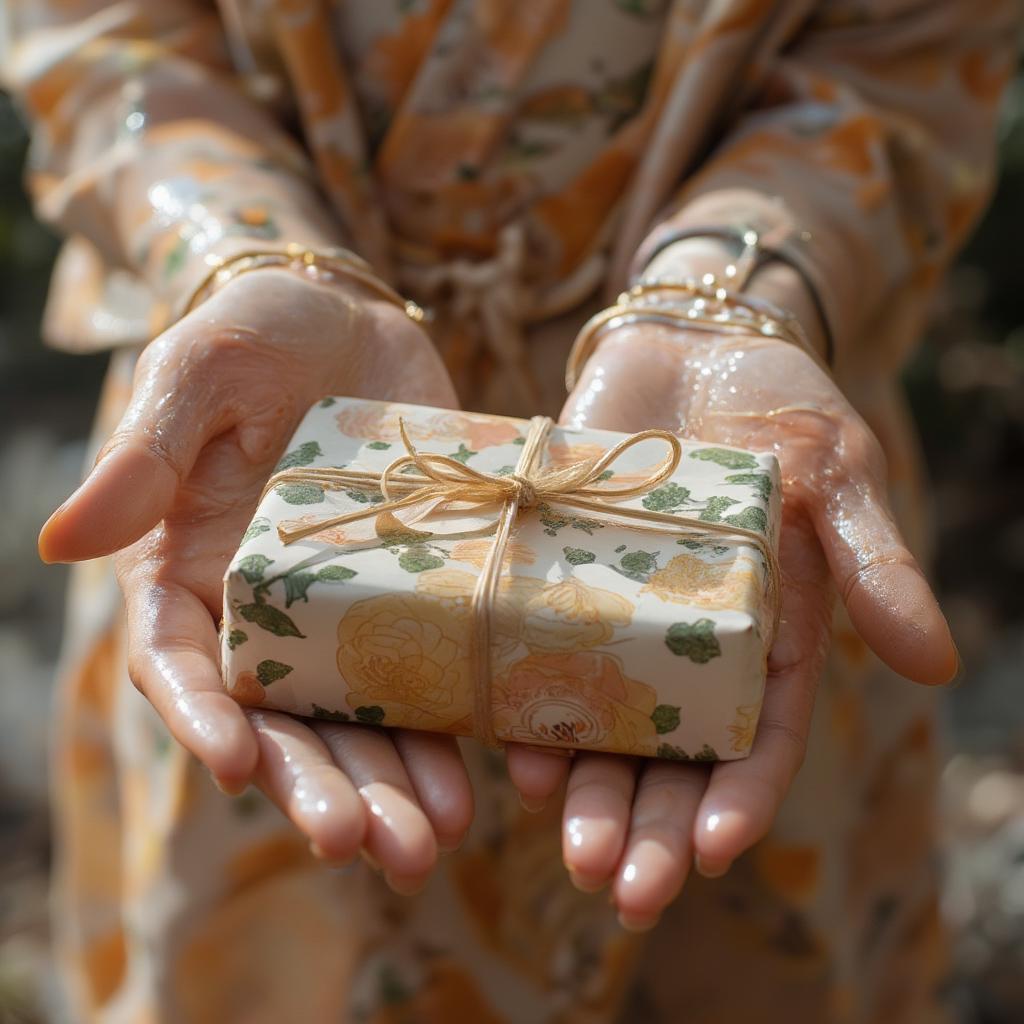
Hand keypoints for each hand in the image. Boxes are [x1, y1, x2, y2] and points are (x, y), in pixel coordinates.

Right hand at [40, 269, 473, 890]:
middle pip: (285, 721)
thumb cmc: (255, 334)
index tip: (238, 768)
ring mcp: (351, 610)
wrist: (353, 320)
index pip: (183, 665)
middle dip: (322, 787)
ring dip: (396, 785)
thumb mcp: (198, 374)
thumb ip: (144, 456)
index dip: (204, 720)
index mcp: (193, 571)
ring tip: (432, 842)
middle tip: (365, 847)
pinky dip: (461, 727)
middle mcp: (269, 611)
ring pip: (365, 719)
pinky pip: (439, 673)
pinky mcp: (421, 594)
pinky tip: (493, 775)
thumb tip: (60, 541)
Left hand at [505, 324, 956, 928]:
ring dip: (584, 793)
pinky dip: (524, 707)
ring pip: (601, 725)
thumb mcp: (835, 474)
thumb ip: (872, 562)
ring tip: (568, 848)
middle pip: (673, 755)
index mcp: (766, 631)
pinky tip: (507, 752)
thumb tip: (935, 665)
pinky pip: (536, 656)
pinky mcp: (554, 577)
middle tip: (621, 887)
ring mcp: (616, 615)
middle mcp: (688, 641)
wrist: (687, 341)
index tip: (715, 850)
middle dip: (651, 824)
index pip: (759, 737)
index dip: (739, 796)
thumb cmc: (778, 405)